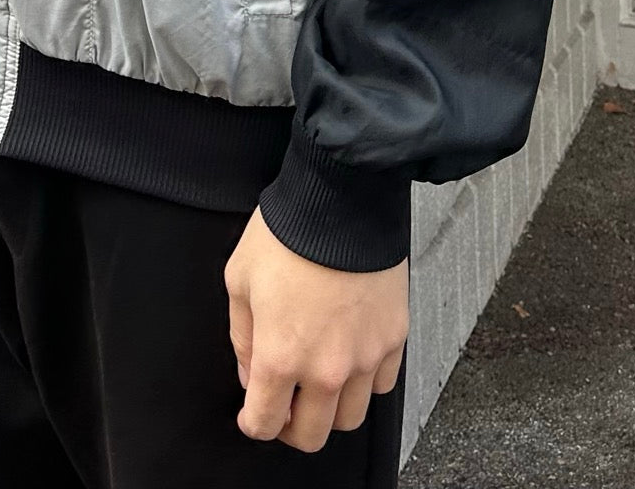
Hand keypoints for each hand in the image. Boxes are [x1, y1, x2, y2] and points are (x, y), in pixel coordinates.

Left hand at [224, 206, 407, 452]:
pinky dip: (364, 382)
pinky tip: (349, 357)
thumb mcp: (240, 279)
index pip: (265, 424)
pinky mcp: (393, 339)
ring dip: (329, 408)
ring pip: (350, 418)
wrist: (342, 199)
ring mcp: (365, 357)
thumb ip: (242, 335)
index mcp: (281, 356)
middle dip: (291, 426)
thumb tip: (249, 370)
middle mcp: (327, 368)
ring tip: (318, 379)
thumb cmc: (288, 232)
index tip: (253, 413)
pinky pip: (381, 385)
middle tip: (285, 402)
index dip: (254, 422)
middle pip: (311, 435)